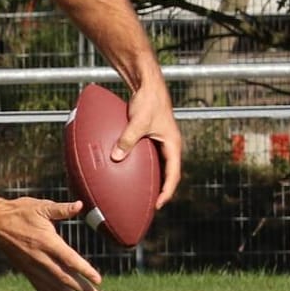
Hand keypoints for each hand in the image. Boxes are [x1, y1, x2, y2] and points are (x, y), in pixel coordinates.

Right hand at [0, 197, 103, 290]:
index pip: (69, 259)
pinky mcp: (28, 272)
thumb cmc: (19, 212)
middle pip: (65, 279)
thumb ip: (61, 209)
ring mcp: (33, 268)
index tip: (98, 280)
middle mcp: (41, 258)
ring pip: (56, 288)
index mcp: (46, 242)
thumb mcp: (41, 207)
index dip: (84, 270)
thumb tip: (79, 205)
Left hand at [111, 81, 182, 208]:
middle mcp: (169, 145)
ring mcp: (161, 141)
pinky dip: (141, 165)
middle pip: (167, 174)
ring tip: (139, 193)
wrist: (147, 85)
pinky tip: (127, 170)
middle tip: (148, 205)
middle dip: (160, 190)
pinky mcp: (151, 136)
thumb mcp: (138, 122)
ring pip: (158, 165)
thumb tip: (116, 157)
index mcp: (172, 145)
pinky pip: (148, 155)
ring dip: (152, 179)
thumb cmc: (148, 101)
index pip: (173, 175)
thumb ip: (127, 139)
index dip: (167, 192)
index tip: (158, 205)